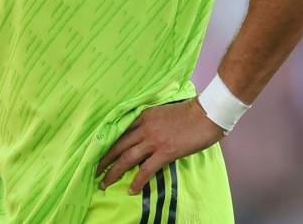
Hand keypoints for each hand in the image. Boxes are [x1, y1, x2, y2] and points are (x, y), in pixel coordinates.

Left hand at [95, 97, 225, 194]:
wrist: (206, 114)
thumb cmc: (189, 112)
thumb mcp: (163, 112)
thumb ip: (151, 121)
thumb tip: (144, 134)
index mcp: (143, 116)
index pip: (120, 132)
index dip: (108, 144)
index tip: (98, 153)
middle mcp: (144, 127)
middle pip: (118, 146)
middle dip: (105, 160)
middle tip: (95, 171)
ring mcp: (154, 140)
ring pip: (127, 158)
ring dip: (114, 172)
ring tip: (105, 183)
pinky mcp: (165, 152)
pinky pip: (146, 169)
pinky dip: (138, 181)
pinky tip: (132, 190)